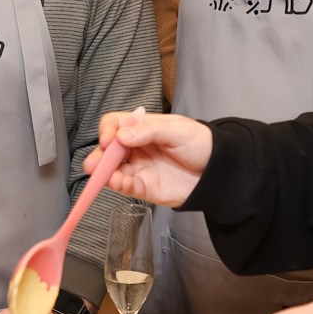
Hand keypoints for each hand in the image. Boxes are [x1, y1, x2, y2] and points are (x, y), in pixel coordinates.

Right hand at [89, 110, 213, 207]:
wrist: (218, 172)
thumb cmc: (200, 144)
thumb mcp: (177, 130)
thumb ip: (149, 131)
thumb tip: (122, 135)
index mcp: (142, 128)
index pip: (115, 125)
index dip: (108, 131)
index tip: (109, 140)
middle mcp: (136, 148)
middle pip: (108, 150)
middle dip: (98, 157)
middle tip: (95, 163)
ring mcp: (139, 168)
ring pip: (113, 170)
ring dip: (105, 174)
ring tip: (104, 175)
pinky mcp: (144, 188)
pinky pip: (126, 187)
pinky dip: (119, 186)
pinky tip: (117, 182)